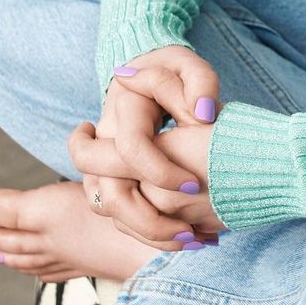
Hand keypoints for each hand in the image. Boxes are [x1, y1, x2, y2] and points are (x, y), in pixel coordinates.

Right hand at [68, 45, 219, 249]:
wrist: (150, 73)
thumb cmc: (175, 70)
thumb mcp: (190, 65)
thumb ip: (200, 83)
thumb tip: (204, 114)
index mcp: (123, 108)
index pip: (131, 149)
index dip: (161, 171)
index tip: (197, 184)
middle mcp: (104, 140)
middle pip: (109, 195)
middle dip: (148, 220)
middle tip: (191, 230)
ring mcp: (101, 164)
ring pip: (111, 214)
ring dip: (150, 234)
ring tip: (196, 239)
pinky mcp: (109, 180)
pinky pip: (120, 216)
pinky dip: (150, 232)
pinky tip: (191, 235)